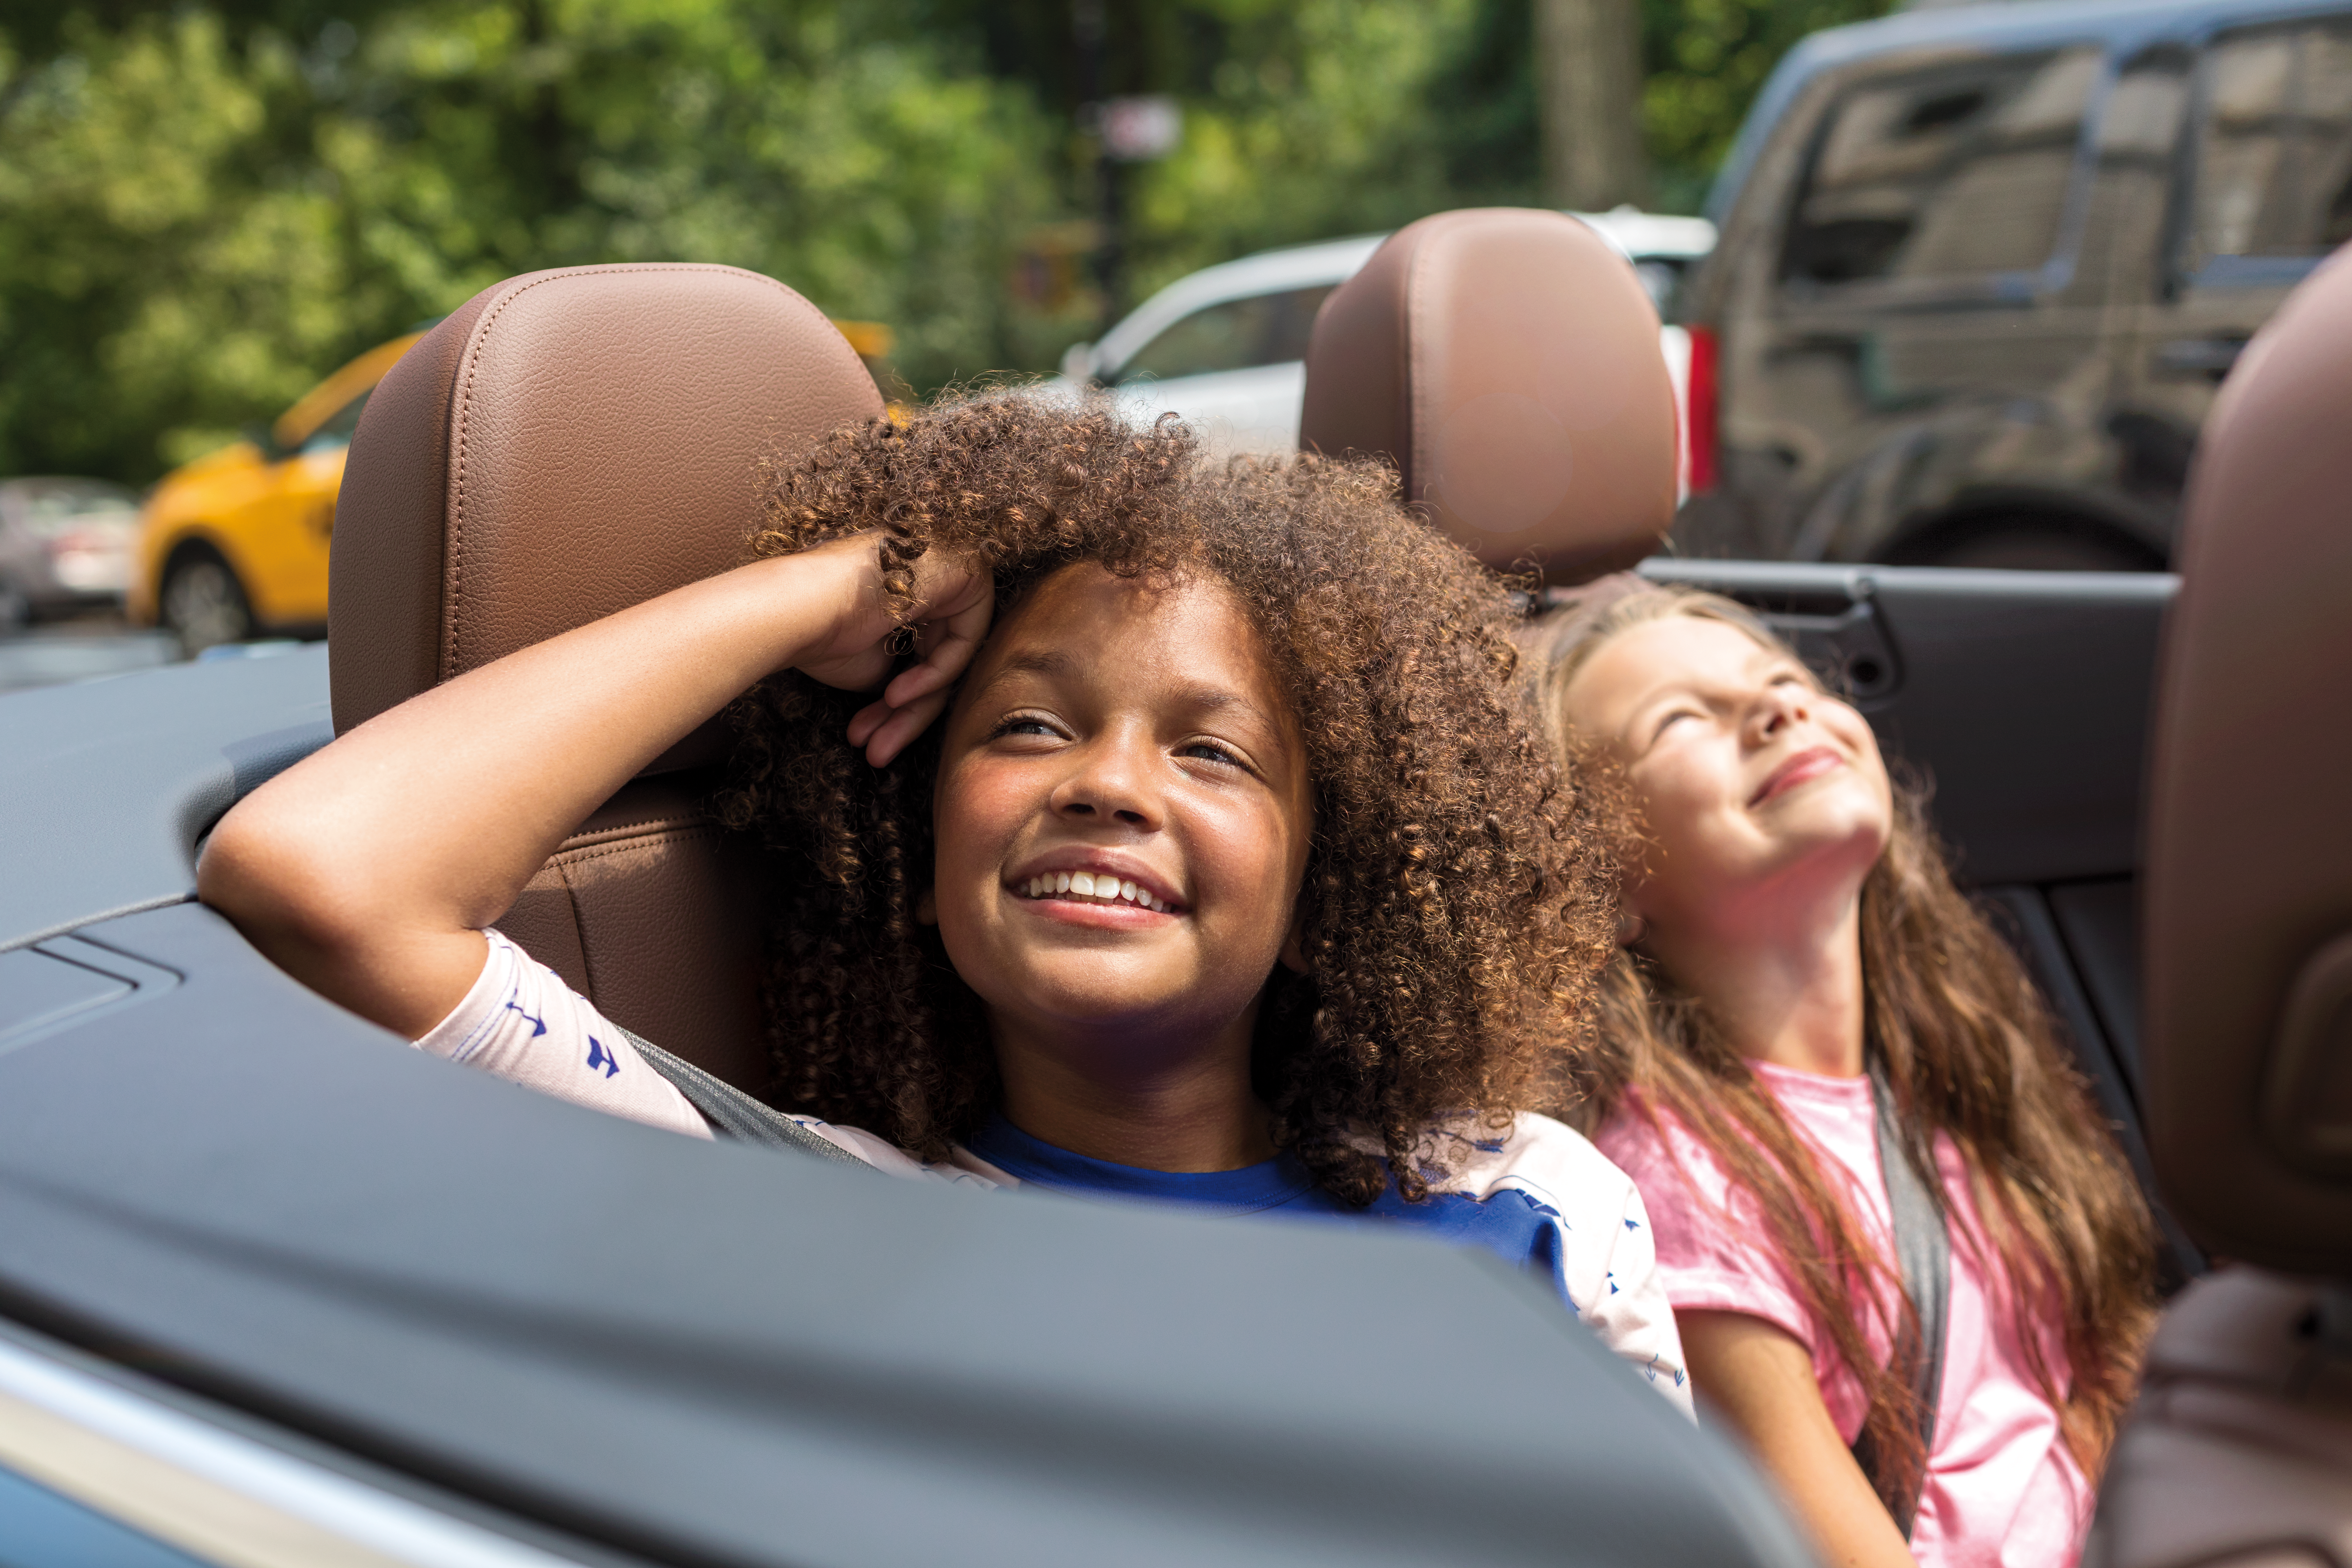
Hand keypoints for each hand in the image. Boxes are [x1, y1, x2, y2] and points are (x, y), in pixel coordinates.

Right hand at [796, 534, 993, 766]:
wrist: (795, 606)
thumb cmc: (820, 635)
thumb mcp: (871, 664)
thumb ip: (904, 669)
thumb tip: (923, 693)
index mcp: (906, 586)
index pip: (920, 652)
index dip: (898, 701)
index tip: (866, 732)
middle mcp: (930, 574)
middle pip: (935, 658)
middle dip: (905, 713)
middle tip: (876, 751)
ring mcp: (948, 569)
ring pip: (950, 656)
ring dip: (915, 708)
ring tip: (879, 744)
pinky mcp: (964, 570)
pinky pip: (966, 638)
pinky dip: (936, 674)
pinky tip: (895, 696)